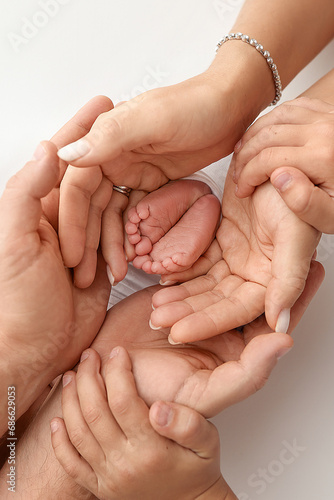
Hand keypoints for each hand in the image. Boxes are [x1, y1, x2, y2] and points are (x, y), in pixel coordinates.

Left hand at [0, 102, 111, 420]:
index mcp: (37, 208)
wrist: (36, 351)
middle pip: (91, 176)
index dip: (81, 129)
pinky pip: (121, 240)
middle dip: (112, 151)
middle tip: (138, 128)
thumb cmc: (17, 300)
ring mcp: (83, 241)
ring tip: (150, 175)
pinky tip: (141, 227)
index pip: (63, 160)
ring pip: (111, 208)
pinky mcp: (100, 263)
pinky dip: (129, 237)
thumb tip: (49, 150)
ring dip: (125, 200)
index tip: (104, 103)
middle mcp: (61, 220)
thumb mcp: (14, 242)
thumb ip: (27, 193)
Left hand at [51, 347, 232, 499]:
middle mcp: (124, 464)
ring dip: (70, 400)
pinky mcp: (99, 487)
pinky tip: (56, 420)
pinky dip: (59, 441)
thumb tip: (159, 407)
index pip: (123, 401)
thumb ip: (188, 424)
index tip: (118, 352)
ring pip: (78, 433)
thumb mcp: (208, 444)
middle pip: (94, 412)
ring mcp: (108, 477)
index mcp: (151, 450)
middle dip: (88, 377)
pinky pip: (70, 464)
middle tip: (89, 355)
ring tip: (70, 376)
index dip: (117, 371)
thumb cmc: (198, 470)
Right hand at [55, 71, 253, 286]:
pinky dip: (132, 235)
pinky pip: (135, 215)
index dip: (72, 222)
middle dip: (88, 241)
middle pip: (90, 206)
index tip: (73, 255)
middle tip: (87, 275)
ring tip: (115, 273)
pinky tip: (133, 255)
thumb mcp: (152, 119)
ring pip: (112, 215)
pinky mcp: (151, 182)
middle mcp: (111, 158)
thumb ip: (110, 138)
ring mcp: (131, 172)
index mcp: (103, 141)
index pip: (77, 187)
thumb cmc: (195, 105)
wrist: (231, 106)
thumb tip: (66, 156)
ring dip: (111, 243)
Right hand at [84, 259, 322, 418]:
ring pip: (225, 282)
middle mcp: (220, 333)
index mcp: (235, 356)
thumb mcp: (205, 393)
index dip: (296, 298)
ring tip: (261, 232)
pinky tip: (221, 240)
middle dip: (274, 270)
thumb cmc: (151, 395)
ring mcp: (198, 315)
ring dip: (242, 258)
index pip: (274, 322)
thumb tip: (286, 341)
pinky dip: (206, 258)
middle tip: (296, 242)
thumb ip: (249, 373)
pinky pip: (196, 275)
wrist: (102, 378)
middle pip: (253, 296)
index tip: (315, 269)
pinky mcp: (174, 299)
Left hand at [150, 166, 319, 340]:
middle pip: (215, 300)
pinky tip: (162, 276)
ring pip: (203, 282)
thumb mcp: (294, 235)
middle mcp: (253, 272)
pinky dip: (180, 268)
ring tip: (155, 305)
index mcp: (273, 279)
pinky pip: (197, 259)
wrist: (277, 160)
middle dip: (186, 312)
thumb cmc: (292, 193)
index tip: (177, 333)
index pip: (236, 311)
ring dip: (180, 294)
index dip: (207, 323)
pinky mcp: (221, 240)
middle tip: (157, 321)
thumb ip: (287, 281)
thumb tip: (278, 323)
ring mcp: (235, 256)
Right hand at [233, 97, 333, 231]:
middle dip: (244, 156)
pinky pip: (293, 106)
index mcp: (322, 157)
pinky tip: (265, 135)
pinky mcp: (329, 112)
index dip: (246, 176)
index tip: (241, 190)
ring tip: (243, 154)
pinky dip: (273, 119)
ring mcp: (327, 117)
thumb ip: (306, 203)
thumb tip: (278, 178)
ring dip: (254, 135)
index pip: (266, 160)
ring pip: (276, 117)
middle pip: (266, 136)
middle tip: (238, 175)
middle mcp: (324, 131)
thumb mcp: (332, 218)